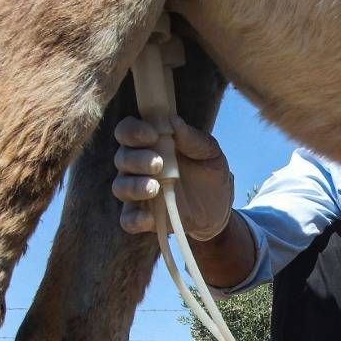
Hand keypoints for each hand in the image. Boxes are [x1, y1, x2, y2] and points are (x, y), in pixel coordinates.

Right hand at [112, 115, 233, 239]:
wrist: (220, 210)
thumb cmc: (210, 173)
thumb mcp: (211, 153)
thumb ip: (193, 138)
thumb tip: (174, 120)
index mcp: (150, 144)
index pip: (127, 131)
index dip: (134, 130)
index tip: (152, 135)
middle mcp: (137, 166)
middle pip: (122, 158)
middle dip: (136, 159)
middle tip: (158, 163)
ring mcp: (138, 192)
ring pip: (120, 186)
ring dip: (134, 186)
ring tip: (154, 188)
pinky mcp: (142, 217)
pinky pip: (127, 219)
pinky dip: (133, 219)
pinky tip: (148, 218)